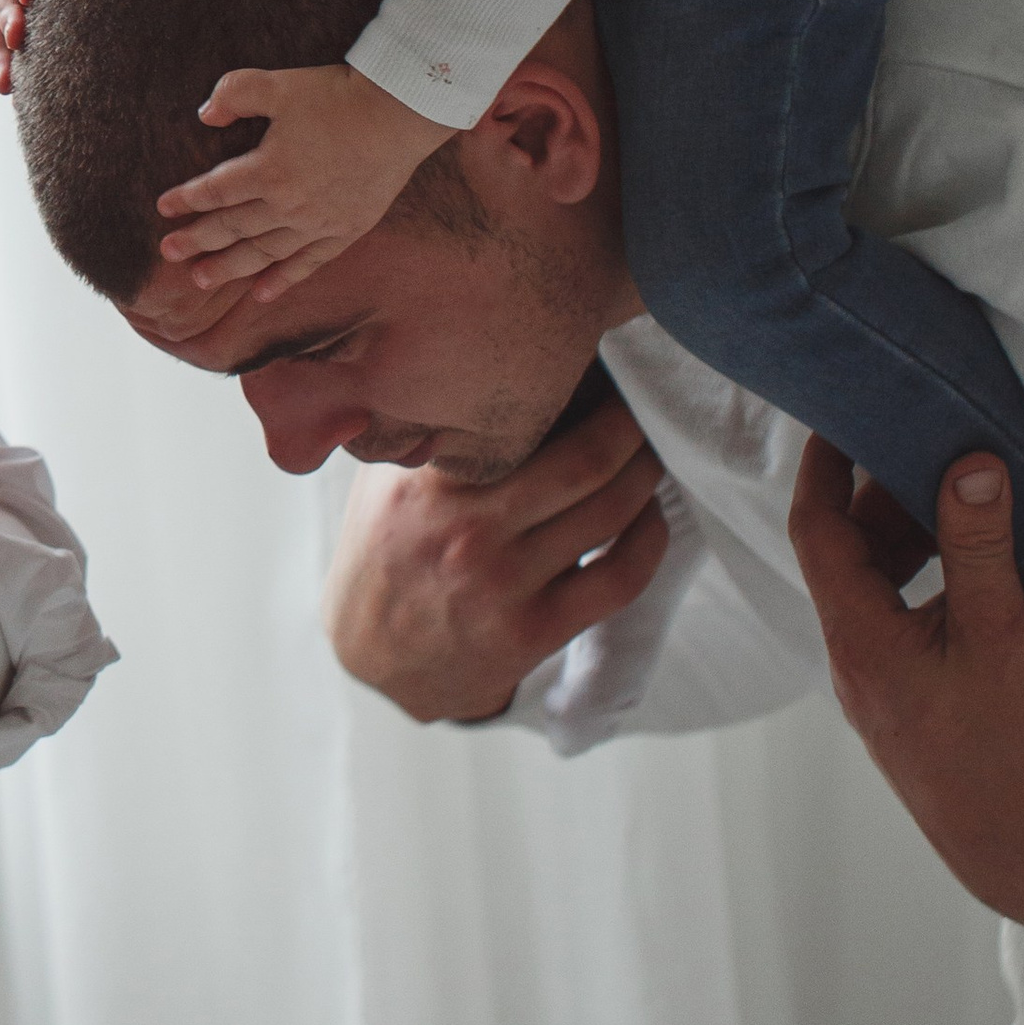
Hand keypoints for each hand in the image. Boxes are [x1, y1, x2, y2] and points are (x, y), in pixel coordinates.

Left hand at [158, 62, 454, 304]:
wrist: (400, 113)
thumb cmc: (337, 96)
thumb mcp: (278, 84)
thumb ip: (235, 94)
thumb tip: (205, 116)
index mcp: (268, 169)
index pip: (216, 191)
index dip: (187, 199)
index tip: (164, 207)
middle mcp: (288, 204)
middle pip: (233, 228)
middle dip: (197, 241)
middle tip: (167, 253)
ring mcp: (317, 223)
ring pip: (264, 253)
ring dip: (230, 268)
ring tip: (200, 279)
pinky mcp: (345, 231)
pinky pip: (307, 264)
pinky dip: (282, 280)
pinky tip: (261, 294)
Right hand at [324, 390, 669, 723]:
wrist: (373, 661)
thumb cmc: (385, 551)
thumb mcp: (381, 480)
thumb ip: (426, 428)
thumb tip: (485, 363)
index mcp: (425, 483)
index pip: (519, 418)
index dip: (572, 386)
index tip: (585, 367)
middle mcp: (466, 531)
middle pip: (585, 459)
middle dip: (626, 422)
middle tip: (635, 404)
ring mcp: (502, 585)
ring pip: (610, 511)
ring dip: (645, 471)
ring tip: (646, 451)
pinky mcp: (534, 632)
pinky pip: (621, 576)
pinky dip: (650, 537)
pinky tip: (648, 515)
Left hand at [790, 441, 1023, 934]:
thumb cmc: (1013, 755)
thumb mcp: (1002, 636)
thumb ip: (980, 547)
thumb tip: (967, 463)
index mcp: (858, 638)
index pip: (816, 529)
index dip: (822, 465)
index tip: (837, 415)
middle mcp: (855, 662)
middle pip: (847, 555)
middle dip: (879, 494)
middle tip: (922, 443)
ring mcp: (880, 688)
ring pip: (876, 588)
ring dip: (907, 537)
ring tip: (953, 494)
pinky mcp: (910, 706)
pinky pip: (900, 620)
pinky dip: (923, 578)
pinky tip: (967, 564)